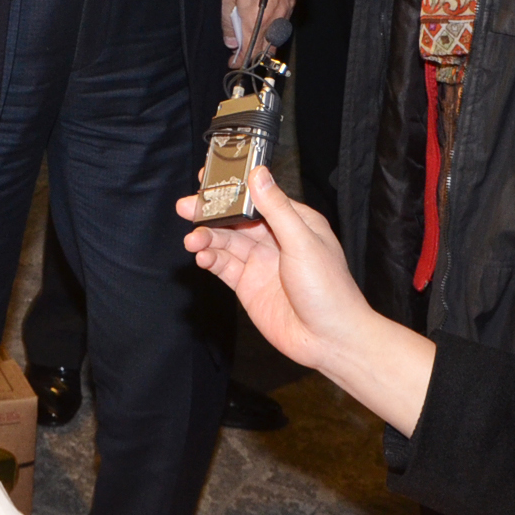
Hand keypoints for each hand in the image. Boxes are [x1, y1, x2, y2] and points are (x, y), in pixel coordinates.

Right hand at [179, 166, 433, 434]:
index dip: (231, 188)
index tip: (206, 178)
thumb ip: (276, 208)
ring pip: (225, 242)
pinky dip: (210, 259)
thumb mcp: (302, 242)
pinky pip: (223, 266)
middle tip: (186, 208)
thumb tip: (258, 173)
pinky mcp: (248, 285)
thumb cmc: (328, 288)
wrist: (329, 340)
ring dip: (206, 238)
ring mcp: (260, 262)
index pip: (257, 196)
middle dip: (210, 212)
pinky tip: (201, 257)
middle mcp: (275, 238)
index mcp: (294, 221)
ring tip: (192, 241)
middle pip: (235, 218)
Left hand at [222, 0, 296, 65]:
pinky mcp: (291, 1)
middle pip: (265, 48)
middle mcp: (273, 19)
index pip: (250, 50)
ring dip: (266, 45)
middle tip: (243, 56)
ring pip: (277, 37)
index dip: (242, 60)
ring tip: (255, 46)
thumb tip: (231, 42)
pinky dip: (275, 30)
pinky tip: (268, 28)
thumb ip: (227, 21)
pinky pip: (284, 23)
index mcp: (254, 20)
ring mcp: (285, 10)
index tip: (234, 63)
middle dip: (254, 56)